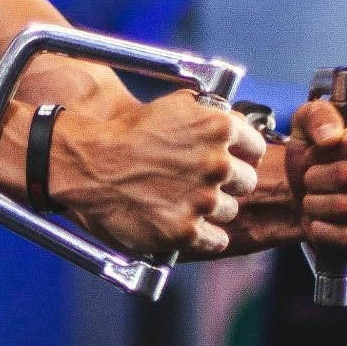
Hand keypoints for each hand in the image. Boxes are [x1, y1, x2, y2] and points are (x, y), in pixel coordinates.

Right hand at [59, 89, 266, 256]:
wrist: (92, 164)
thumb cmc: (130, 134)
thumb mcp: (173, 106)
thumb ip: (211, 113)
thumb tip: (235, 123)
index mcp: (219, 128)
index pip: (255, 148)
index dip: (240, 154)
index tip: (227, 158)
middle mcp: (217, 164)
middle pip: (246, 182)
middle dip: (227, 181)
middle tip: (201, 180)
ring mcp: (202, 200)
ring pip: (229, 210)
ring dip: (211, 207)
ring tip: (183, 199)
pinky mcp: (186, 231)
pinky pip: (216, 239)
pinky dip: (204, 235)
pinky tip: (186, 222)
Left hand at [286, 102, 346, 264]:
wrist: (314, 195)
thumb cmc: (318, 154)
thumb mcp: (309, 123)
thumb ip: (319, 116)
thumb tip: (331, 137)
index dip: (324, 152)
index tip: (316, 153)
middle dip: (316, 179)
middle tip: (311, 179)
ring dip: (318, 205)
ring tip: (313, 200)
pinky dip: (327, 232)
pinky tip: (319, 225)